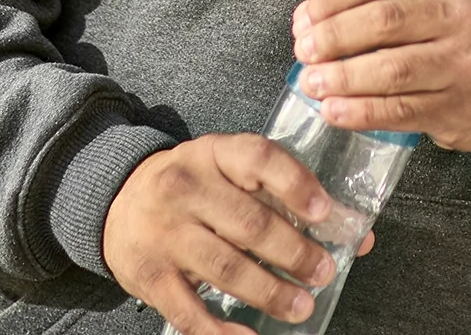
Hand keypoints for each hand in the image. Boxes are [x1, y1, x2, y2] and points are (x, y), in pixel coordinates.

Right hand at [102, 133, 373, 334]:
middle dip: (294, 253)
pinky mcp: (150, 275)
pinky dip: (221, 330)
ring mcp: (166, 233)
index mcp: (213, 154)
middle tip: (322, 272)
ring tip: (301, 307)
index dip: (295, 185)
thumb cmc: (191, 187)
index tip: (325, 213)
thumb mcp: (229, 172)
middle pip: (249, 224)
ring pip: (226, 268)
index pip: (259, 158)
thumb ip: (285, 195)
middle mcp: (186, 188)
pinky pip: (190, 310)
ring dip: (270, 293)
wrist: (115, 200)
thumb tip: (355, 234)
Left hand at [292, 0, 470, 181]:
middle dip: (334, 38)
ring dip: (343, 77)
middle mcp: (459, 15)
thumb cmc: (455, 43)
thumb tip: (307, 20)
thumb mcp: (431, 6)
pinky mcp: (457, 107)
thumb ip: (376, 6)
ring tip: (312, 85)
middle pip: (384, 22)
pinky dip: (361, 112)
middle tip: (303, 54)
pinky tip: (334, 112)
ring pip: (392, 68)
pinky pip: (400, 110)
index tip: (304, 20)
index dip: (332, 0)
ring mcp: (461, 63)